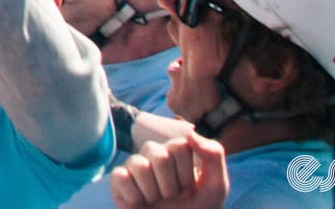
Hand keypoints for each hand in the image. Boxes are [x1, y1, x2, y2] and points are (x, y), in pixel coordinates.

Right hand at [110, 132, 228, 208]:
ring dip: (153, 193)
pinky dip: (134, 197)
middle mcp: (155, 154)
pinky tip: (140, 203)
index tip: (189, 191)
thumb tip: (190, 133)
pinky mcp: (118, 180)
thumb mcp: (216, 186)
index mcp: (177, 152)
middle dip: (170, 185)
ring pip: (139, 165)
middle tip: (172, 198)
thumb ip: (214, 155)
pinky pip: (121, 177)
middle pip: (160, 156)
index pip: (179, 147)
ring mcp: (135, 165)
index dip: (186, 175)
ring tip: (157, 201)